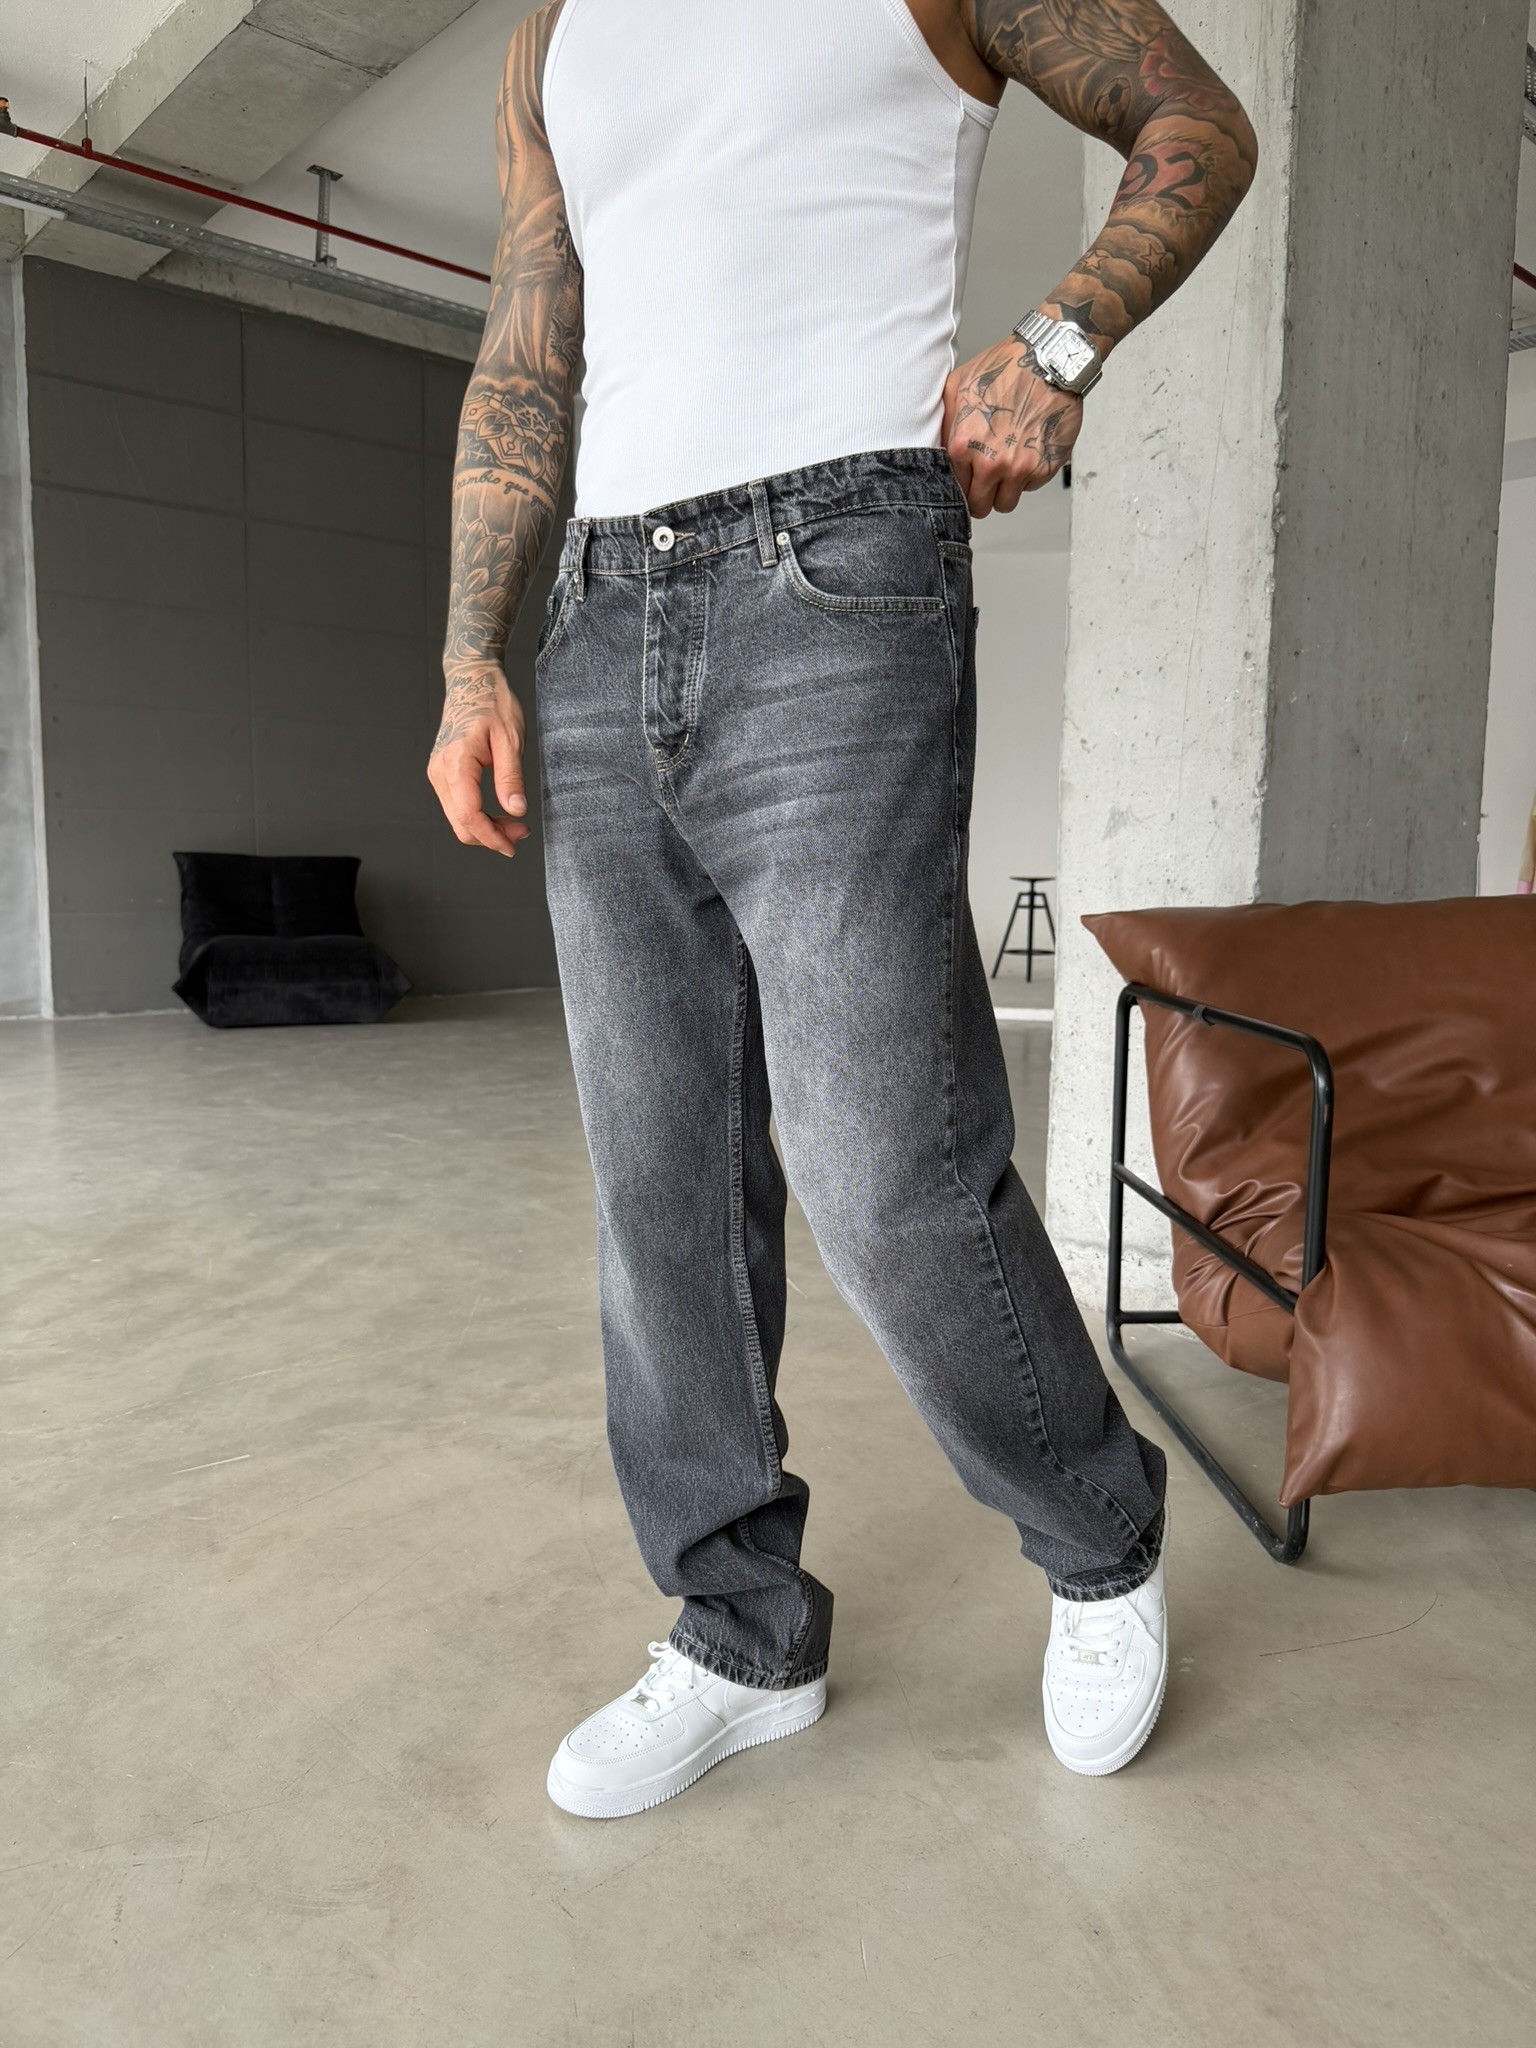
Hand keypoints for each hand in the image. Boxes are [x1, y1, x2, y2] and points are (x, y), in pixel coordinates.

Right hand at [428, 663, 531, 856]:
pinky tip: (499, 812)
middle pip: (461, 824)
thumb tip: (516, 811)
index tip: (513, 847)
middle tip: (523, 831)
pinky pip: (457, 806)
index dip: (491, 838)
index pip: (469, 815)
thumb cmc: (493, 704)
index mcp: (457, 762)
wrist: (472, 680)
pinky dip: (477, 816)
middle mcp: (440, 771)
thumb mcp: (511, 739)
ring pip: (457, 819)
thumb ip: (511, 777)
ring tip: (515, 822)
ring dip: (485, 828)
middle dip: (491, 836)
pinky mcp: (442, 773)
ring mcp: (438, 773)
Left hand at [943, 336, 1084, 516]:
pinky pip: (1031, 487)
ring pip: (1006, 503)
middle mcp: (991, 462)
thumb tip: (937, 449)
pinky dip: (1029, 475)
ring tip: (1008, 463)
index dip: (962, 486)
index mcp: (964, 447)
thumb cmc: (1004, 369)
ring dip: (1005, 489)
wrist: (1047, 360)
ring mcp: (1020, 468)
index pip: (955, 491)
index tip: (969, 479)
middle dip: (982, 495)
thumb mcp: (957, 388)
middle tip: (988, 479)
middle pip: (980, 507)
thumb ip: (944, 425)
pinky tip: (1028, 449)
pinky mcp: (1044, 467)